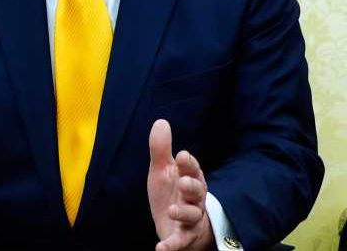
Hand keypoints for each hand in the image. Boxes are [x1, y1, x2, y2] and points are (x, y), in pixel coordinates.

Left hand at [148, 119, 214, 250]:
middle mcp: (194, 200)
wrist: (176, 225)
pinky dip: (171, 246)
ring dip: (184, 213)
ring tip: (173, 211)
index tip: (184, 155)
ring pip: (192, 216)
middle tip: (183, 183)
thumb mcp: (163, 171)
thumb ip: (161, 150)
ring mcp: (191, 219)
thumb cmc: (173, 194)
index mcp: (189, 180)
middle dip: (191, 187)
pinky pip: (179, 242)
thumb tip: (161, 121)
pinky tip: (161, 249)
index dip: (189, 164)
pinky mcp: (184, 237)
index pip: (192, 170)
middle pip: (197, 192)